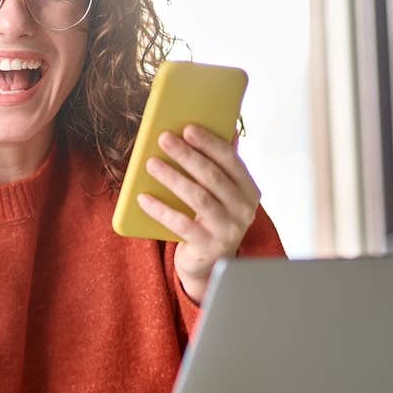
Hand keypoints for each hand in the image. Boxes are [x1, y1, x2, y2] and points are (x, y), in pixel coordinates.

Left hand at [137, 125, 260, 302]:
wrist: (207, 263)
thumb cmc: (209, 219)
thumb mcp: (219, 193)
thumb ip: (218, 165)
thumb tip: (220, 129)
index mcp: (248, 190)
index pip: (231, 160)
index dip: (209, 143)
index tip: (188, 128)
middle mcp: (244, 210)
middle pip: (213, 177)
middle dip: (187, 155)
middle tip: (164, 139)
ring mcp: (228, 230)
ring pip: (198, 198)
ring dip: (172, 177)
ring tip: (151, 164)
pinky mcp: (208, 247)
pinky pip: (181, 224)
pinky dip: (160, 210)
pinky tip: (143, 198)